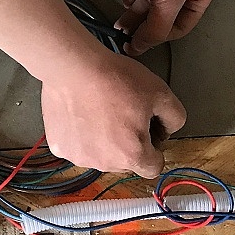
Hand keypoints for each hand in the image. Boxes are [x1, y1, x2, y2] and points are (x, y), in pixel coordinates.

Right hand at [40, 47, 185, 177]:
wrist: (73, 66)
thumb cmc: (115, 78)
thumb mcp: (161, 92)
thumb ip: (175, 118)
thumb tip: (166, 130)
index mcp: (132, 155)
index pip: (153, 167)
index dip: (155, 147)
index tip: (146, 128)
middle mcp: (105, 164)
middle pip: (125, 161)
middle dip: (127, 143)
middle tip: (122, 112)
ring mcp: (78, 157)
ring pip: (99, 155)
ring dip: (103, 140)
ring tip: (98, 109)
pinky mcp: (59, 147)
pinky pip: (76, 146)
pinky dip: (80, 135)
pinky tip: (80, 112)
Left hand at [117, 0, 214, 54]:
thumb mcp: (167, 2)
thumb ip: (155, 29)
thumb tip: (140, 48)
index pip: (180, 28)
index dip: (160, 38)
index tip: (139, 44)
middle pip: (163, 14)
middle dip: (144, 25)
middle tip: (124, 37)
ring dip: (136, 12)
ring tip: (118, 24)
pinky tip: (125, 0)